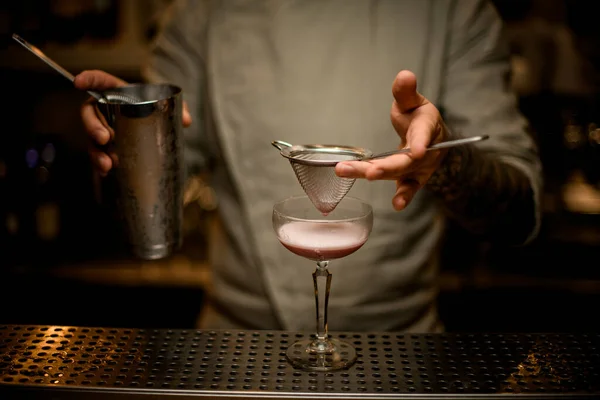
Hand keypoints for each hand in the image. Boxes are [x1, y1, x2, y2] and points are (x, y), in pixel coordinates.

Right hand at [74, 70, 192, 175]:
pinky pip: (99, 154)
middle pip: (90, 114)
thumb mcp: (170, 108)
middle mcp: (107, 110)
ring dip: (96, 152)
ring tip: (108, 164)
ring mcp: (105, 129)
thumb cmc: (158, 112)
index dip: (89, 79)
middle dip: (92, 126)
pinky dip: (101, 163)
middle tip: (103, 139)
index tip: (78, 82)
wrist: (158, 130)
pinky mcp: (108, 147)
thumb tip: (187, 121)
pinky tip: (107, 172)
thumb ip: (179, 110)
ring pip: (92, 138)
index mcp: (120, 93)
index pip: (101, 82)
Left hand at [335, 70, 447, 210]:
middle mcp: (424, 152)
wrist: (433, 139)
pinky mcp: (412, 178)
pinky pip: (409, 189)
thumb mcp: (413, 102)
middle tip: (367, 170)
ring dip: (377, 175)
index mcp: (426, 128)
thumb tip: (404, 75)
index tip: (417, 150)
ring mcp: (418, 168)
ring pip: (397, 173)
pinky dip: (404, 196)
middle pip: (403, 161)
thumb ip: (406, 92)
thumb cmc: (419, 118)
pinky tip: (397, 205)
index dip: (420, 142)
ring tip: (355, 174)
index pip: (423, 135)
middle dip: (385, 166)